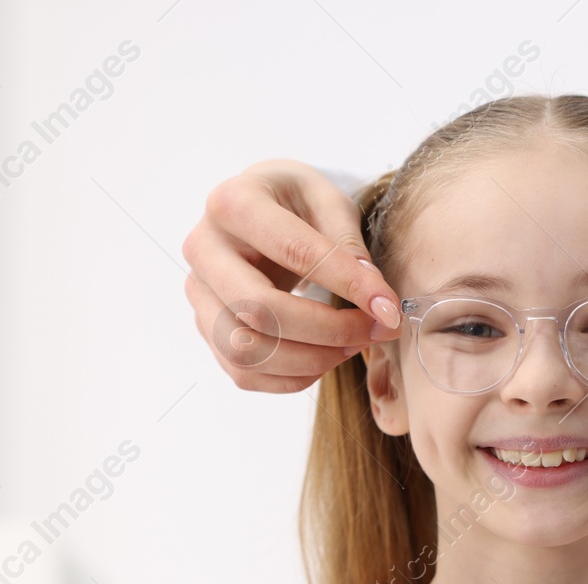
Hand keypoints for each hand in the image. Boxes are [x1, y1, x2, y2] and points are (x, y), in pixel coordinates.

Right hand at [182, 159, 402, 392]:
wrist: (257, 209)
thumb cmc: (295, 201)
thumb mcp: (327, 200)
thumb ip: (349, 244)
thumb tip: (375, 299)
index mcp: (233, 202)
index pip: (295, 252)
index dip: (348, 286)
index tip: (390, 308)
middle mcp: (203, 249)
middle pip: (258, 310)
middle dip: (328, 330)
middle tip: (375, 330)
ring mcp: (197, 293)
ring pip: (246, 351)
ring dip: (311, 360)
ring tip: (353, 344)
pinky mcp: (204, 326)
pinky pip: (244, 373)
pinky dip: (292, 378)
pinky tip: (325, 358)